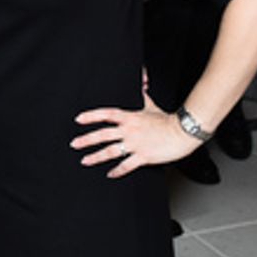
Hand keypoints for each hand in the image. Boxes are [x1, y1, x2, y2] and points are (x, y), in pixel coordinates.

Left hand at [71, 92, 203, 177]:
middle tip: (74, 144)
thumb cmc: (168, 120)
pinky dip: (117, 171)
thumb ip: (143, 95)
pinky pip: (126, 165)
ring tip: (85, 160)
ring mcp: (135, 144)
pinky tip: (109, 174)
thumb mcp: (151, 106)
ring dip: (96, 156)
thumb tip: (142, 83)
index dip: (91, 116)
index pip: (106, 114)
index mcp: (130, 117)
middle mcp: (130, 130)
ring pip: (111, 151)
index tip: (78, 119)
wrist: (183, 132)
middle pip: (103, 134)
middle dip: (86, 139)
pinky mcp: (143, 156)